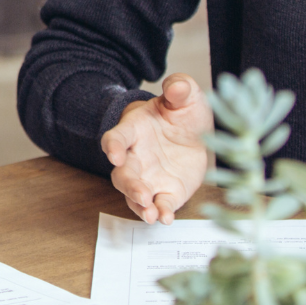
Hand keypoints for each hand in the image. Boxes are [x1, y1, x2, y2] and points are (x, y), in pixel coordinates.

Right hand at [102, 74, 212, 223]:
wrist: (192, 133)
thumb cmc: (181, 113)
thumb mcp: (186, 95)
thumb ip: (180, 88)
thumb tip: (176, 86)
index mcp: (135, 130)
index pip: (116, 137)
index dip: (113, 146)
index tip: (114, 154)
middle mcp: (136, 157)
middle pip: (122, 173)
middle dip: (129, 184)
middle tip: (140, 193)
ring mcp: (150, 177)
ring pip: (135, 194)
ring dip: (140, 204)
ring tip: (150, 213)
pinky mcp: (167, 192)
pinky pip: (160, 204)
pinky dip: (161, 212)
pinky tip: (165, 218)